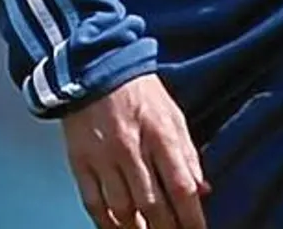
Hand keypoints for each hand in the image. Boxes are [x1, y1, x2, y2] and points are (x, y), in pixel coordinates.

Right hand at [61, 73, 210, 228]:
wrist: (96, 69)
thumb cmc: (141, 92)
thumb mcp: (173, 115)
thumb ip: (187, 154)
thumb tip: (202, 190)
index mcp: (161, 134)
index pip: (180, 185)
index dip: (191, 215)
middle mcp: (132, 148)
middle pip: (152, 203)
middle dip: (167, 228)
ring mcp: (104, 157)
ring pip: (122, 208)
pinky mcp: (80, 162)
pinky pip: (93, 202)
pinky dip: (106, 222)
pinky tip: (118, 228)